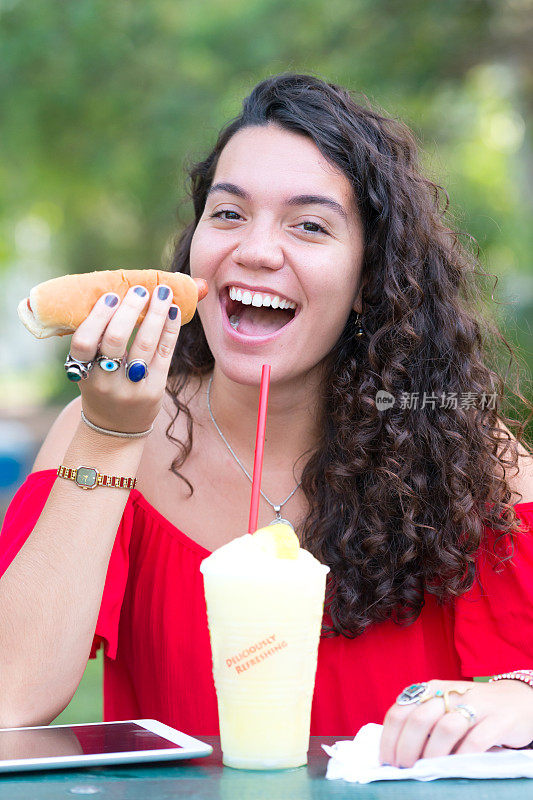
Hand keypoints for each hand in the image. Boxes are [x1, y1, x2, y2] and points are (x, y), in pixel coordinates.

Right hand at [69, 284, 180, 433]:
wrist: (116, 426)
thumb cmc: (101, 384)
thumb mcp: (89, 367)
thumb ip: (98, 337)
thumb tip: (116, 290)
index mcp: (83, 372)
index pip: (84, 343)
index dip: (97, 318)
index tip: (110, 296)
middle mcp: (106, 382)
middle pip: (116, 341)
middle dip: (129, 311)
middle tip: (139, 291)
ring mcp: (132, 387)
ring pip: (145, 344)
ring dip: (155, 314)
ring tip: (162, 292)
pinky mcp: (155, 389)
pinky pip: (164, 353)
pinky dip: (170, 328)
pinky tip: (173, 310)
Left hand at [379, 678, 532, 766]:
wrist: (517, 700)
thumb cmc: (473, 709)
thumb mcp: (444, 708)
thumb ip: (423, 722)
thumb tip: (396, 751)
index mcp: (430, 690)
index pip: (400, 711)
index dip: (389, 738)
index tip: (386, 760)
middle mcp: (449, 693)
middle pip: (418, 720)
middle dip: (406, 748)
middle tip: (405, 768)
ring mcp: (475, 705)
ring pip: (445, 728)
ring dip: (431, 753)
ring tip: (426, 770)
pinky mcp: (498, 719)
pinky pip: (476, 740)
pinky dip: (462, 756)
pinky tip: (455, 767)